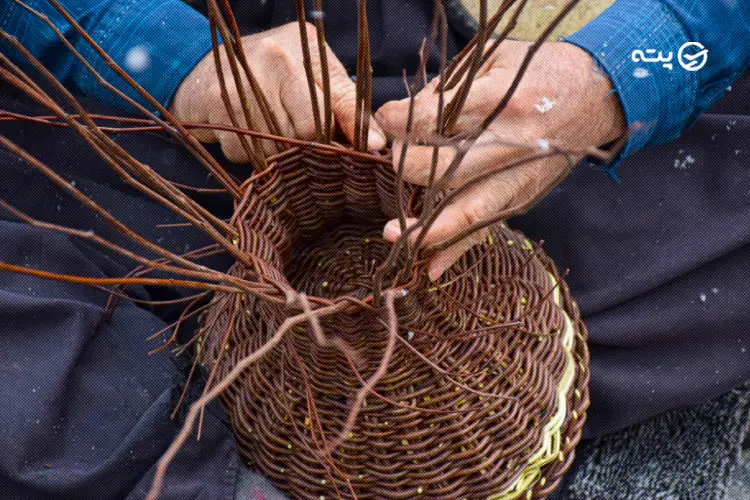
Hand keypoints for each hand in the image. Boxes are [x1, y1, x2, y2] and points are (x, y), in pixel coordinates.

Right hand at [170, 22, 385, 159]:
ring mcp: (245, 85)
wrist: (198, 69)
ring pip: (279, 147)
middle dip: (310, 145)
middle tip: (302, 139)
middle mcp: (274, 60)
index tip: (372, 150)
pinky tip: (247, 131)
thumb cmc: (269, 72)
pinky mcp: (220, 110)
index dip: (353, 130)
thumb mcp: (312, 73)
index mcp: (302, 49)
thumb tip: (379, 144)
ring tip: (270, 129)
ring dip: (279, 152)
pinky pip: (249, 153)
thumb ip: (345, 103)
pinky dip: (251, 153)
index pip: (336, 101)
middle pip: (308, 132)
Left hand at [375, 39, 625, 279]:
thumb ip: (449, 86)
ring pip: (468, 210)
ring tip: (394, 235)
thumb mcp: (494, 58)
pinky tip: (431, 268)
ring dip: (428, 228)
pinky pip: (486, 228)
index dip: (400, 121)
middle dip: (408, 167)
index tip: (382, 120)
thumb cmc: (538, 71)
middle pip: (447, 170)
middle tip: (393, 160)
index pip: (435, 118)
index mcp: (501, 102)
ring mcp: (518, 178)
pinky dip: (458, 249)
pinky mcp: (522, 198)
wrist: (597, 95)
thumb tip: (404, 117)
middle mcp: (510, 146)